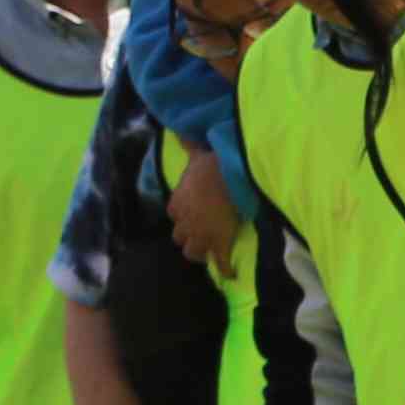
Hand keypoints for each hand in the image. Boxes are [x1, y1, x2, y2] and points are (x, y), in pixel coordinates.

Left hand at [168, 156, 244, 276]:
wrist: (228, 181)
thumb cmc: (211, 167)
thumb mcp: (197, 156)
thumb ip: (187, 146)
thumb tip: (177, 131)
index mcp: (177, 203)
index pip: (174, 214)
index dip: (183, 215)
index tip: (192, 213)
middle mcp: (185, 223)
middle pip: (179, 238)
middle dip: (189, 237)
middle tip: (201, 233)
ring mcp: (201, 236)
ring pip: (193, 253)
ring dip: (201, 252)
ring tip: (211, 251)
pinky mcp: (219, 246)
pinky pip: (219, 264)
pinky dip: (225, 269)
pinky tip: (230, 273)